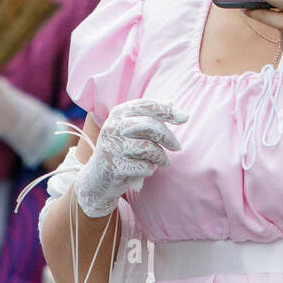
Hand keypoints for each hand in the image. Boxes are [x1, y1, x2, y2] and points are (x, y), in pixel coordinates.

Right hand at [74, 98, 187, 216]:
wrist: (98, 179)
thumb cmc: (123, 150)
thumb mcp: (133, 130)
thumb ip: (151, 117)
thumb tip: (172, 103)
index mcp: (119, 113)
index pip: (146, 105)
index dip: (167, 110)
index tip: (185, 117)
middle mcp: (112, 127)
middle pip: (149, 126)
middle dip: (168, 137)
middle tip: (177, 147)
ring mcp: (111, 147)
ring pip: (148, 148)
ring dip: (161, 157)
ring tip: (163, 161)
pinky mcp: (113, 166)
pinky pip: (144, 166)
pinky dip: (151, 169)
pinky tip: (147, 169)